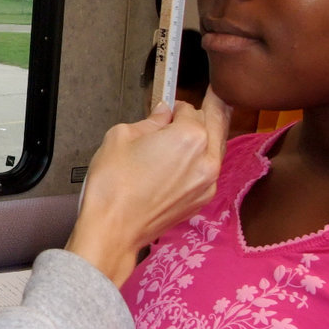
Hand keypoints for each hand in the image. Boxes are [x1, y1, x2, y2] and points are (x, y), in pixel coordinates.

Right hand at [65, 90, 230, 285]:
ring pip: (215, 149)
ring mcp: (207, 183)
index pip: (190, 109)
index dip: (176, 106)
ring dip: (207, 137)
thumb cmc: (113, 185)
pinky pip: (208, 172)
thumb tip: (162, 114)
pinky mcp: (201, 201)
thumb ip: (149, 121)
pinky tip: (184, 159)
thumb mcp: (121, 136)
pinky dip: (200, 161)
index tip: (167, 107)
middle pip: (215, 125)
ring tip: (193, 130)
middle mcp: (206, 160)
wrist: (113, 229)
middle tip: (207, 99)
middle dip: (207, 112)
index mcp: (190, 137)